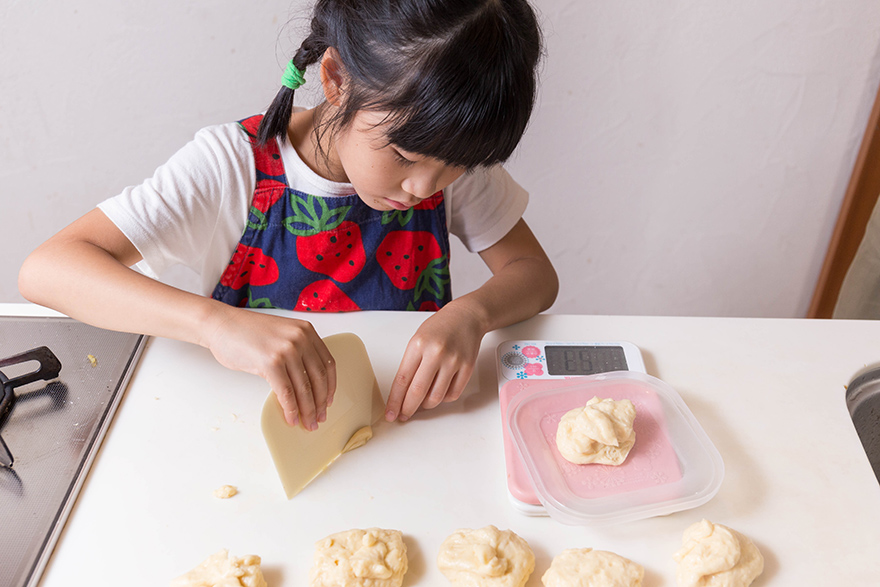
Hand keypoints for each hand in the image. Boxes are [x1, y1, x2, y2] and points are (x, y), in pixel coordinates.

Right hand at [201, 305, 335, 429]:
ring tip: (307, 423)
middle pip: (319, 378)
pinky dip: (291, 409)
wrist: (221, 324)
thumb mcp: (282, 335)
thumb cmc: (246, 332)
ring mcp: (287, 350)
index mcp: (307, 330)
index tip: (328, 401)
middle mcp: (301, 338)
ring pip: (304, 388)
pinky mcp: (271, 362)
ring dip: (307, 410)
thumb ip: (297, 353)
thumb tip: (306, 385)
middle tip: (319, 418)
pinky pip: (286, 392)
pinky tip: (291, 418)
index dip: (330, 387)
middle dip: (320, 403)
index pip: (328, 364)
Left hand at [384, 304, 483, 421]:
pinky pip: (452, 394)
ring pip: (436, 397)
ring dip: (425, 406)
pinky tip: (438, 394)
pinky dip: (443, 399)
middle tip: (404, 415)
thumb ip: (410, 364)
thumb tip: (403, 393)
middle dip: (408, 408)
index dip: (395, 401)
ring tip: (421, 403)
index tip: (390, 413)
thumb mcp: (417, 340)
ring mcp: (453, 361)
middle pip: (418, 392)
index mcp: (418, 345)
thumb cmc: (440, 327)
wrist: (466, 317)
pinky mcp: (467, 368)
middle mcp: (436, 353)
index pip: (402, 380)